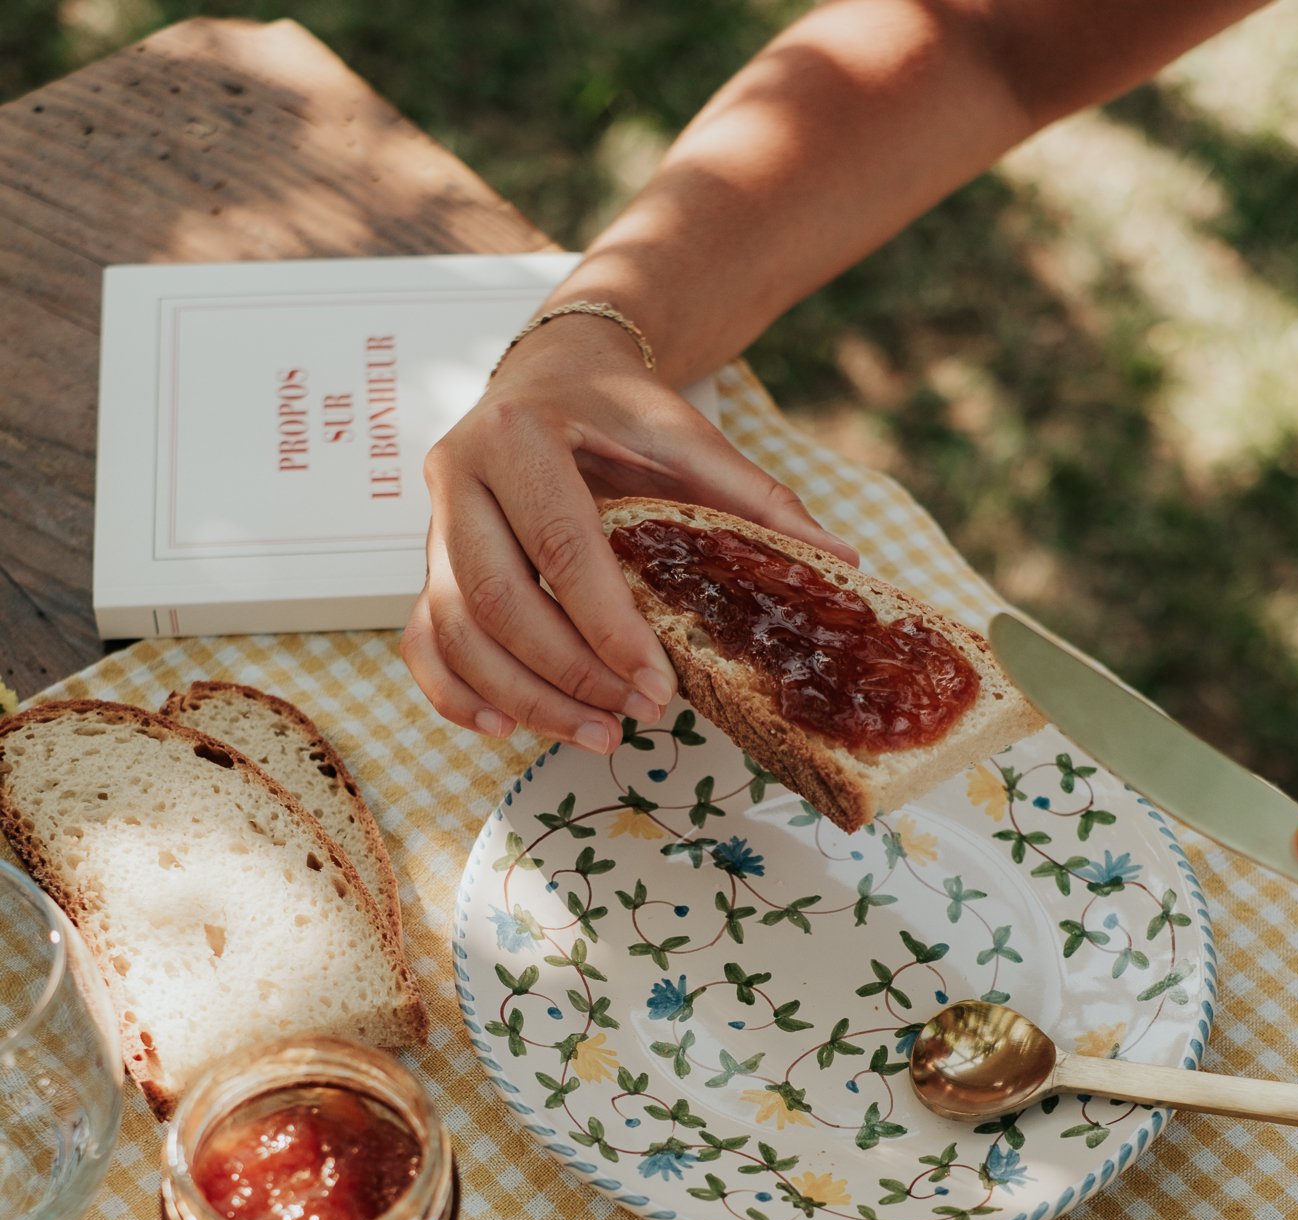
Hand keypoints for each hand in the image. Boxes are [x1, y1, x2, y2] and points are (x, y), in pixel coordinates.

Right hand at [401, 314, 858, 750]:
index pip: (561, 549)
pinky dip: (455, 693)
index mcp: (520, 436)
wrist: (554, 372)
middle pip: (498, 601)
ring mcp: (431, 526)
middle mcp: (458, 477)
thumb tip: (840, 562)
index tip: (657, 685)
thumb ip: (756, 500)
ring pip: (456, 631)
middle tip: (635, 719)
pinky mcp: (427, 565)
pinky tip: (505, 727)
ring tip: (596, 737)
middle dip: (567, 675)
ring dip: (523, 698)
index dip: (607, 629)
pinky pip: (424, 641)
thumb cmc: (620, 411)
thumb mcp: (690, 439)